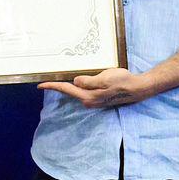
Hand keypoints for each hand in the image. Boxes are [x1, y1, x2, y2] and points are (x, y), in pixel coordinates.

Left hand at [38, 68, 153, 108]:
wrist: (138, 88)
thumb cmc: (122, 82)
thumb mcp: (104, 79)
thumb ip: (88, 81)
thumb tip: (75, 81)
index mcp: (88, 97)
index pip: (66, 90)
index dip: (53, 86)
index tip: (40, 85)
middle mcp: (89, 101)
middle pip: (69, 92)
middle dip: (58, 86)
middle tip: (46, 81)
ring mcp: (94, 100)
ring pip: (76, 92)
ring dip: (67, 86)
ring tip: (57, 80)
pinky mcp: (99, 97)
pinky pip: (84, 91)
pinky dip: (77, 86)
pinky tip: (76, 82)